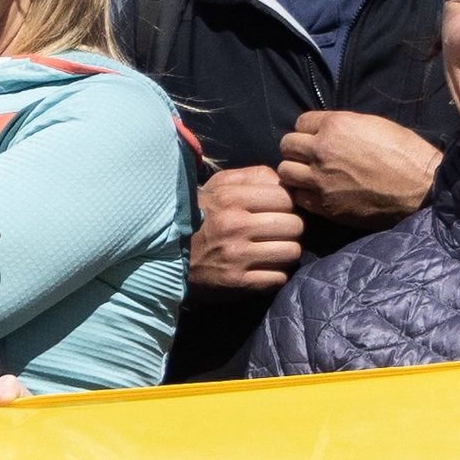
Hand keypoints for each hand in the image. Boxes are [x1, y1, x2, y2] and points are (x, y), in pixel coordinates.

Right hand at [187, 165, 309, 292]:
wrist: (165, 255)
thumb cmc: (198, 216)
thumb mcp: (218, 186)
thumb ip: (252, 176)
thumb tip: (284, 182)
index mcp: (230, 198)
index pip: (285, 198)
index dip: (287, 205)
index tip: (278, 212)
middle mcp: (235, 225)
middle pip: (294, 225)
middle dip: (291, 229)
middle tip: (278, 233)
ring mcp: (237, 256)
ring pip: (292, 251)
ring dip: (286, 252)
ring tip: (274, 251)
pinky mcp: (237, 283)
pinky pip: (278, 278)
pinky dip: (276, 274)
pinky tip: (263, 269)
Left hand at [273, 111, 441, 224]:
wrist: (421, 189)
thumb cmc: (405, 154)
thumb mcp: (374, 125)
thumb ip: (343, 126)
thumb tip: (325, 131)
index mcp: (336, 125)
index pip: (300, 122)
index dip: (309, 130)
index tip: (317, 137)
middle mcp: (322, 150)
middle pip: (287, 145)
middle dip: (296, 149)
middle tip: (309, 156)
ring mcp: (320, 179)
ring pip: (285, 171)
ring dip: (295, 171)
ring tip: (310, 174)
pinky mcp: (325, 205)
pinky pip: (298, 196)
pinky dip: (304, 193)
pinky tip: (318, 192)